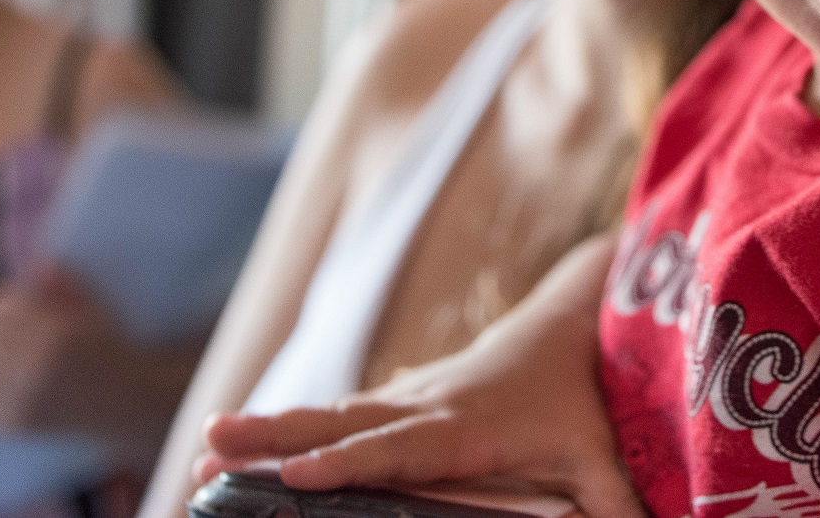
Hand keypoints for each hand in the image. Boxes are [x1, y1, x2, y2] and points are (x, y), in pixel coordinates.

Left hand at [0, 269, 201, 460]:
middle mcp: (39, 367)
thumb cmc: (110, 350)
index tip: (4, 300)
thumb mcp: (97, 311)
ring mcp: (25, 398)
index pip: (5, 306)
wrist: (125, 403)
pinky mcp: (14, 423)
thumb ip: (70, 287)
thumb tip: (40, 268)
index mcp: (60, 335)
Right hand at [195, 236, 639, 517]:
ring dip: (266, 429)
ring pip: (328, 414)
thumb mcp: (603, 456)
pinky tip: (240, 445)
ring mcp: (405, 398)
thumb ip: (617, 506)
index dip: (353, 462)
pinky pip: (338, 417)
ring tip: (202, 447)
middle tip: (208, 443)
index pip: (403, 448)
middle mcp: (425, 406)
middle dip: (276, 436)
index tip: (298, 473)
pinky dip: (289, 427)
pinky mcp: (397, 400)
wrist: (565, 320)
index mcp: (467, 426)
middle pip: (343, 422)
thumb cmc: (580, 398)